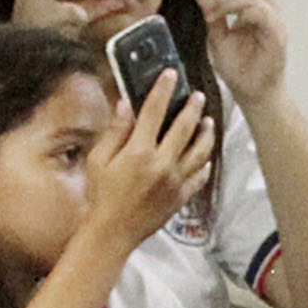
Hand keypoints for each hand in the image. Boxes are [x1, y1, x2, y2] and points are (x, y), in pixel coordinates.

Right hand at [81, 78, 213, 256]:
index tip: (170, 75)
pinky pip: (200, 176)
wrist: (112, 232)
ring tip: (208, 122)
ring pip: (200, 151)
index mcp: (139, 152)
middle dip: (192, 107)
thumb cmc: (102, 196)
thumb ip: (115, 132)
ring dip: (206, 134)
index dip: (163, 89)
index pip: (154, 111)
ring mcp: (175, 182)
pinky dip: (205, 164)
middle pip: (184, 128)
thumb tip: (125, 105)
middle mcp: (162, 164)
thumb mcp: (99, 160)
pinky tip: (205, 157)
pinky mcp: (181, 197)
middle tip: (198, 96)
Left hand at [203, 0, 293, 112]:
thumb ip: (213, 16)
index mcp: (255, 10)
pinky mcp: (277, 36)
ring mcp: (275, 23)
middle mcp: (268, 13)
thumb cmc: (241, 69)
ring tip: (214, 12)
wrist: (253, 95)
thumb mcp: (218, 38)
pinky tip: (232, 21)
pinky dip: (244, 13)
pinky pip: (263, 14)